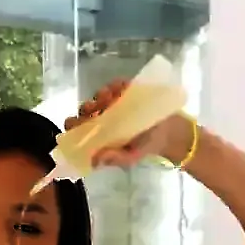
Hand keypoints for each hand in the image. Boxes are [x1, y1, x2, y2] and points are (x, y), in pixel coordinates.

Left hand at [63, 78, 191, 168]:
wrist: (170, 132)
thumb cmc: (147, 146)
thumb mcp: (131, 157)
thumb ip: (115, 158)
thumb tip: (95, 159)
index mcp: (100, 135)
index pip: (79, 129)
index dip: (73, 125)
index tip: (75, 122)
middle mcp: (103, 118)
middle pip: (87, 110)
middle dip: (86, 108)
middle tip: (93, 109)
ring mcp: (115, 104)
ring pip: (99, 96)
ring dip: (100, 96)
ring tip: (108, 98)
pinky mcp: (127, 92)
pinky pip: (117, 85)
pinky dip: (115, 85)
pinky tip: (118, 89)